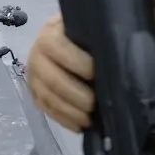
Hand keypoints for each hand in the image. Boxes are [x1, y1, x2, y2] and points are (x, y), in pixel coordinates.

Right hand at [26, 14, 95, 130]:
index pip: (57, 47)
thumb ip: (99, 36)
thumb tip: (120, 49)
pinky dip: (63, 119)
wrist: (66, 42)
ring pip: (47, 96)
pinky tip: (79, 126)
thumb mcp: (89, 28)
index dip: (76, 61)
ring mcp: (34, 75)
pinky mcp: (34, 93)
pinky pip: (46, 109)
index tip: (96, 73)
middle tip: (94, 103)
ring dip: (69, 111)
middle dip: (74, 94)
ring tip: (89, 119)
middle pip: (52, 78)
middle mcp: (36, 54)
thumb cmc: (84, 35)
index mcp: (51, 33)